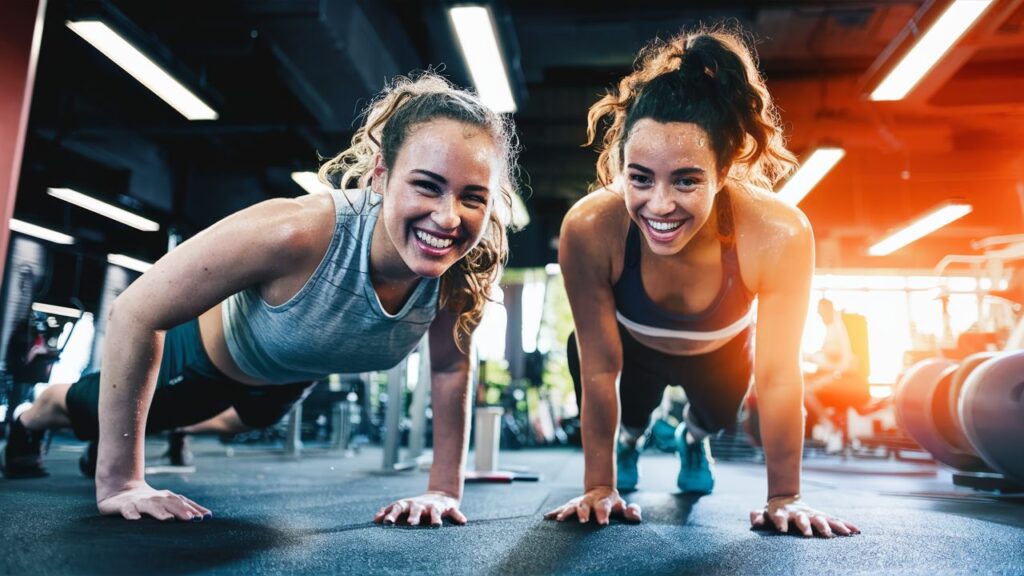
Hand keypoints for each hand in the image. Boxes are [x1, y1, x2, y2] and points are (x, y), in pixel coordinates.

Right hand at [97, 480, 211, 520]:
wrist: (119, 491)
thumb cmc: (150, 501)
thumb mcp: (167, 503)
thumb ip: (186, 508)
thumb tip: (209, 515)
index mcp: (167, 497)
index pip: (183, 502)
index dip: (194, 509)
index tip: (206, 517)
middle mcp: (156, 498)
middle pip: (170, 502)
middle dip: (182, 510)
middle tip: (192, 519)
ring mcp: (140, 501)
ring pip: (151, 506)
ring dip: (160, 512)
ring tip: (168, 519)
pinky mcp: (124, 506)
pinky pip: (128, 510)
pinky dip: (132, 514)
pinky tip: (136, 520)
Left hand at [373, 491, 466, 526]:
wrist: (440, 495)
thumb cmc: (416, 506)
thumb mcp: (403, 506)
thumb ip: (389, 512)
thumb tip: (375, 519)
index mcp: (408, 505)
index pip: (398, 508)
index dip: (392, 515)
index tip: (386, 523)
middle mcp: (421, 505)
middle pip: (416, 509)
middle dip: (414, 516)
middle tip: (411, 524)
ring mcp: (435, 507)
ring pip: (436, 512)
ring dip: (435, 518)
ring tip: (436, 525)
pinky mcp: (449, 508)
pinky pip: (455, 512)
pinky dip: (459, 516)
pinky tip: (463, 522)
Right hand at [544, 487, 641, 524]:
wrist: (600, 490)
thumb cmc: (613, 504)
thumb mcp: (623, 506)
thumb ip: (631, 512)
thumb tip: (634, 515)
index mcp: (604, 501)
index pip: (604, 506)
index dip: (604, 513)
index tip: (603, 522)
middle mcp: (590, 500)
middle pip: (586, 505)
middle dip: (583, 512)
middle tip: (583, 520)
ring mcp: (580, 502)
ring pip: (572, 506)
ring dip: (566, 512)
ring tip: (560, 519)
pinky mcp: (571, 505)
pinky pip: (562, 508)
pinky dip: (555, 512)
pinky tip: (547, 517)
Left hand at [750, 495, 859, 537]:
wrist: (785, 499)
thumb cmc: (773, 512)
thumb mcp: (763, 513)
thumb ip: (758, 516)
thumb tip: (755, 520)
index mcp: (782, 513)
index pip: (780, 517)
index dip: (780, 522)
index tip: (781, 530)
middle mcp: (798, 513)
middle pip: (804, 519)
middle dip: (808, 526)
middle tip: (810, 535)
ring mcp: (811, 514)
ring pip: (821, 519)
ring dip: (830, 526)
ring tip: (842, 533)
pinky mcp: (821, 516)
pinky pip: (834, 520)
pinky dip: (845, 524)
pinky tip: (856, 530)